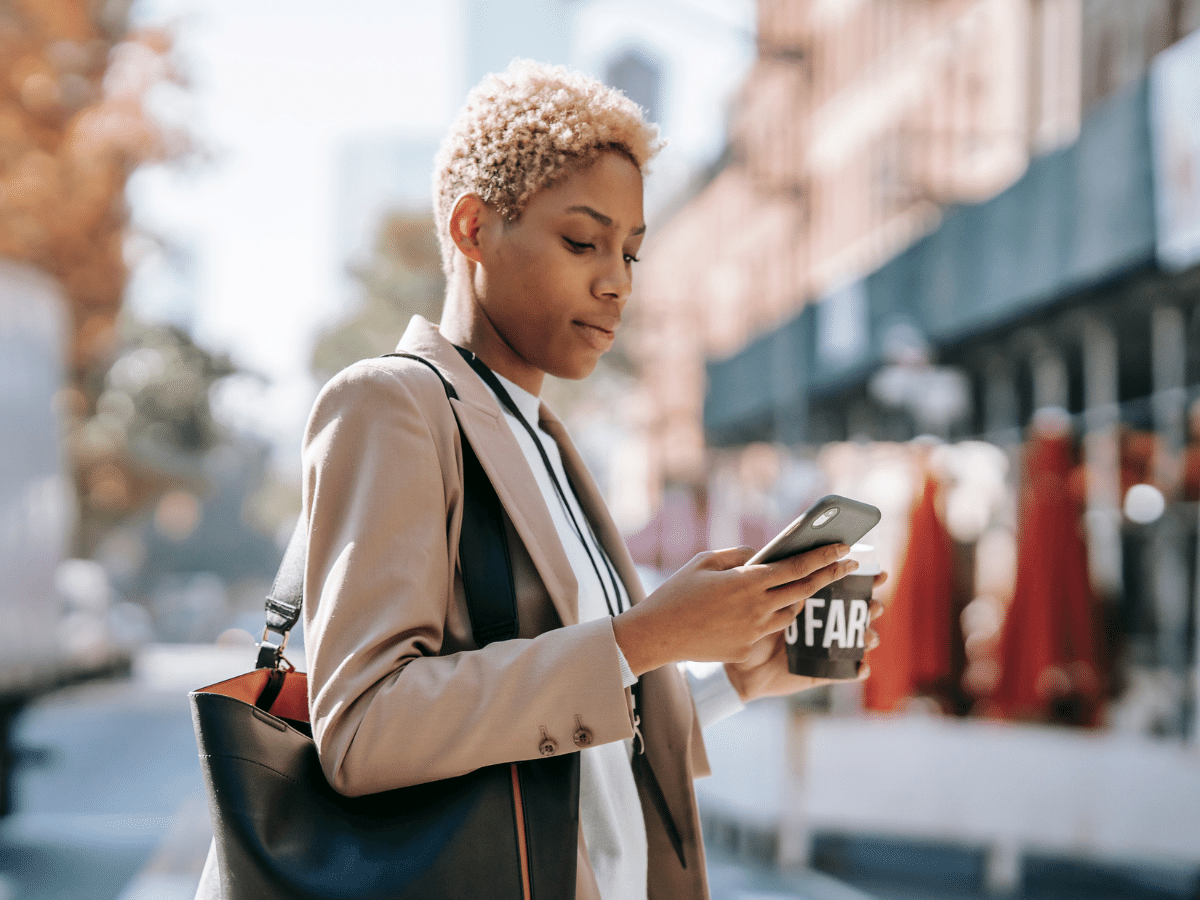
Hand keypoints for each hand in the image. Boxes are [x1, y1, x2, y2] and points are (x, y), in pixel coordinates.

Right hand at [612, 543, 859, 676]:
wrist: (657, 635)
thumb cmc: (677, 593)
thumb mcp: (704, 562)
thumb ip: (737, 555)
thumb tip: (760, 555)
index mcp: (747, 581)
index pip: (797, 567)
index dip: (824, 557)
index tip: (845, 548)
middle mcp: (757, 607)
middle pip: (805, 590)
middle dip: (830, 575)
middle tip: (848, 565)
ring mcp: (754, 631)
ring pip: (790, 612)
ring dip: (799, 599)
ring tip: (802, 587)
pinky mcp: (747, 649)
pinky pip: (768, 630)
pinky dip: (770, 618)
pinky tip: (761, 611)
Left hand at [723, 572, 887, 701]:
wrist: (739, 665)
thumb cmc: (748, 628)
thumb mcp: (765, 604)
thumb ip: (783, 587)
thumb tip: (804, 571)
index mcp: (814, 603)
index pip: (845, 588)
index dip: (866, 580)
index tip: (879, 573)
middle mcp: (825, 625)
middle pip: (859, 613)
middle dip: (873, 607)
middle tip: (875, 604)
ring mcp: (825, 649)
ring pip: (857, 641)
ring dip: (869, 636)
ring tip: (868, 635)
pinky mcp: (822, 672)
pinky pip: (845, 672)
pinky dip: (858, 669)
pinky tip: (862, 666)